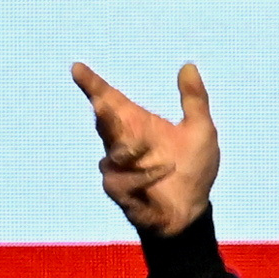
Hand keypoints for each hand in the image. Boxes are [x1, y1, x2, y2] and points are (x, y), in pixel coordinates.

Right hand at [75, 60, 219, 237]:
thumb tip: (188, 66)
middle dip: (103, 113)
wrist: (192, 211)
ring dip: (131, 149)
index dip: (92, 84)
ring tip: (158, 154)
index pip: (110, 100)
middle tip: (101, 103)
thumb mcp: (201, 130)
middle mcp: (122, 142)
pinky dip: (147, 174)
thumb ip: (195, 100)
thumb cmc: (193, 171)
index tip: (77, 67)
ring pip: (113, 150)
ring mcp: (118, 166)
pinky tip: (165, 172)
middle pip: (104, 121)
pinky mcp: (119, 190)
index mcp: (137, 124)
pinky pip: (124, 178)